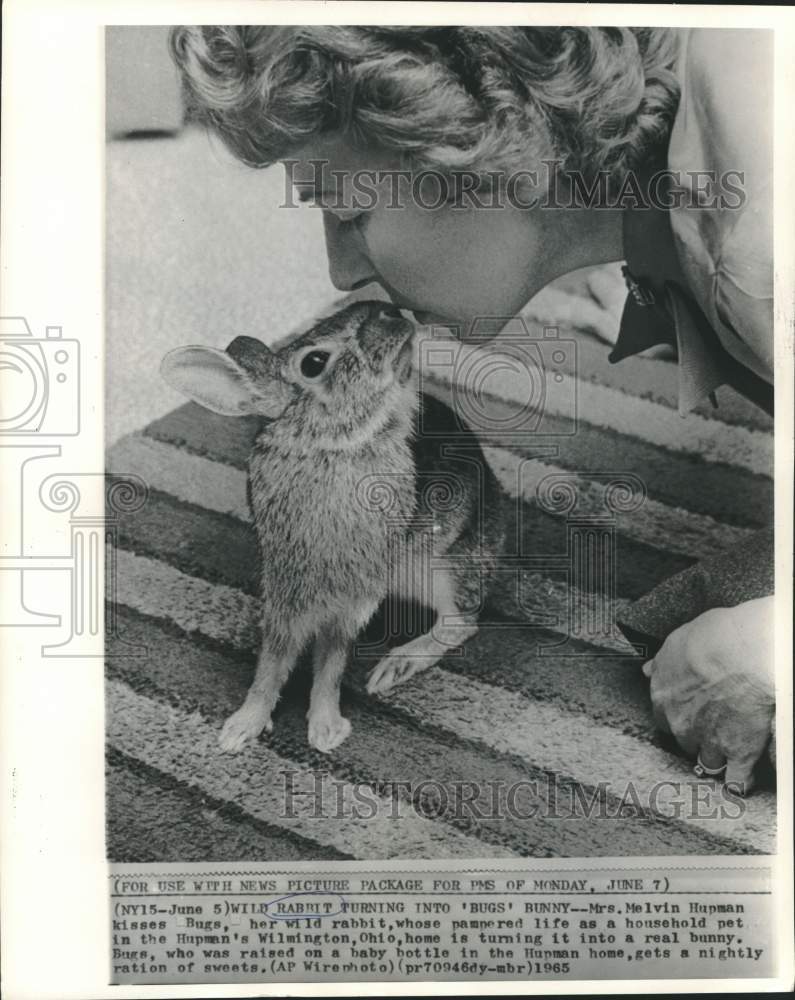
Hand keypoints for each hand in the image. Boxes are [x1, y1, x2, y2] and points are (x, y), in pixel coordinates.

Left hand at [642, 596, 774, 793]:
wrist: (743, 651)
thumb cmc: (712, 638)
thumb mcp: (676, 642)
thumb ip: (662, 663)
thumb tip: (647, 669)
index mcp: (663, 697)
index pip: (662, 718)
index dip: (677, 716)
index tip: (688, 714)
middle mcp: (682, 723)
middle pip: (684, 741)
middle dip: (697, 736)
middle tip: (712, 728)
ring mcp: (710, 741)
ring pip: (708, 761)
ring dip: (717, 757)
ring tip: (728, 752)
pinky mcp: (739, 752)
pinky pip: (736, 779)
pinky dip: (739, 781)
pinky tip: (740, 781)